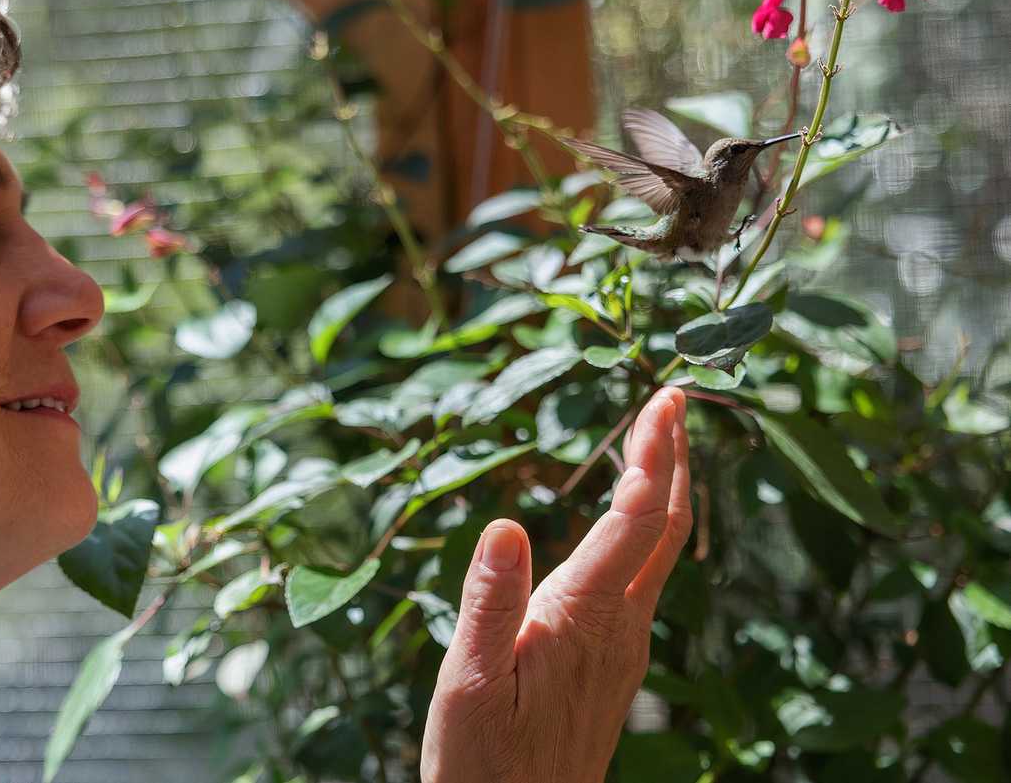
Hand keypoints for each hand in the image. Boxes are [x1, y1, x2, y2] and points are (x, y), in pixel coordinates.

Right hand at [420, 386, 691, 782]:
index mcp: (583, 619)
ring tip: (657, 441)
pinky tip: (628, 522)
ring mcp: (625, 648)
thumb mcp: (468, 679)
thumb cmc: (483, 759)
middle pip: (668, 529)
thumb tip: (506, 524)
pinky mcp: (616, 663)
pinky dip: (646, 530)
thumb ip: (489, 601)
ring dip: (665, 490)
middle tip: (676, 398)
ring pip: (661, 554)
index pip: (635, 522)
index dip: (654, 456)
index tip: (665, 399)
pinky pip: (644, 580)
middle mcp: (620, 628)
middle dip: (674, 459)